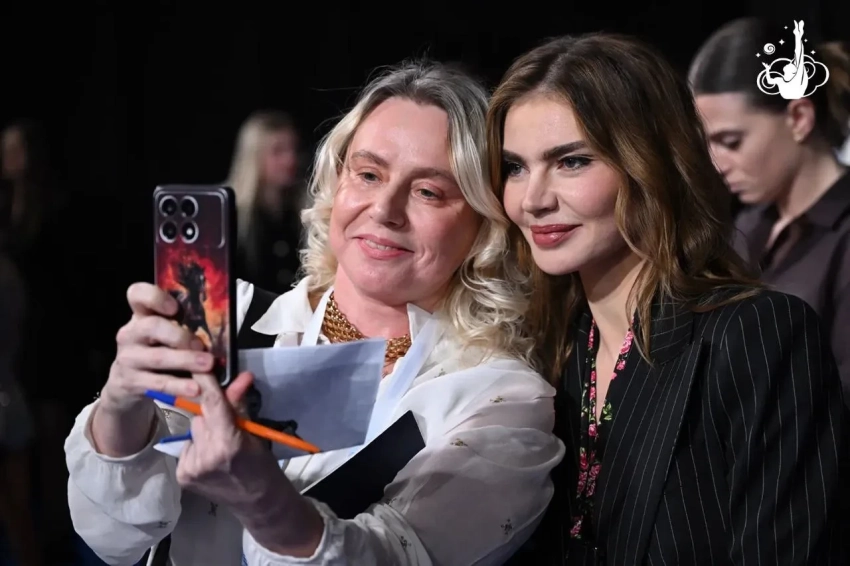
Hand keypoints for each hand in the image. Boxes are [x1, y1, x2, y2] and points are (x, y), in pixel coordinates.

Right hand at [90, 282, 214, 456]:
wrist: (128, 384)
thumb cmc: (157, 351)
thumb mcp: (167, 337)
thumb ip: (191, 331)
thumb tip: (228, 340)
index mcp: (142, 315)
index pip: (137, 294)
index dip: (155, 297)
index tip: (175, 308)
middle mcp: (131, 333)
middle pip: (151, 326)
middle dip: (180, 335)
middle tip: (201, 345)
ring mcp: (127, 358)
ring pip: (157, 357)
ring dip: (185, 361)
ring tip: (207, 365)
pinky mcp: (130, 381)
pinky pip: (158, 383)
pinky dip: (179, 386)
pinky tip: (196, 389)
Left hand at [176, 372, 279, 510]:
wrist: (259, 502)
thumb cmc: (263, 465)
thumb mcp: (255, 433)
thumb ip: (240, 405)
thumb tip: (242, 375)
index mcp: (228, 443)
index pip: (211, 402)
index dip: (204, 380)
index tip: (199, 360)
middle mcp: (205, 456)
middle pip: (199, 414)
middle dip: (210, 409)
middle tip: (226, 416)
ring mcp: (191, 468)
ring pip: (193, 429)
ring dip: (204, 427)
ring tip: (220, 441)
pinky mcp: (183, 475)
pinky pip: (187, 445)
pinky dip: (198, 444)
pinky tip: (211, 455)